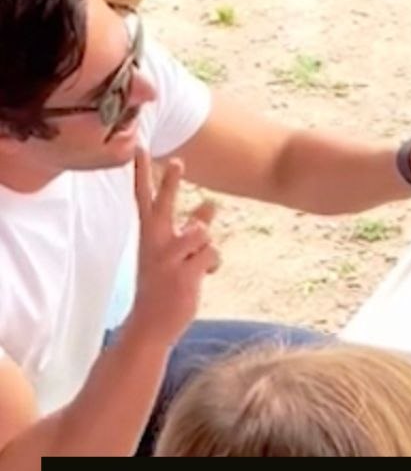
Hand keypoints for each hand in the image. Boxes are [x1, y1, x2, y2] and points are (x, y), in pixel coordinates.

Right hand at [128, 149, 219, 344]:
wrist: (151, 323)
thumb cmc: (164, 285)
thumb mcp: (174, 254)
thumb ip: (191, 228)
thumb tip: (210, 203)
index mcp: (148, 236)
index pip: (143, 198)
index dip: (140, 173)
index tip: (137, 147)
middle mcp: (155, 243)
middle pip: (164, 205)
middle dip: (170, 183)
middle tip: (176, 160)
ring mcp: (168, 258)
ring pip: (202, 232)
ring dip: (206, 246)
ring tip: (196, 263)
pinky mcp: (184, 274)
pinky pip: (213, 254)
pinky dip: (214, 264)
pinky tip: (203, 276)